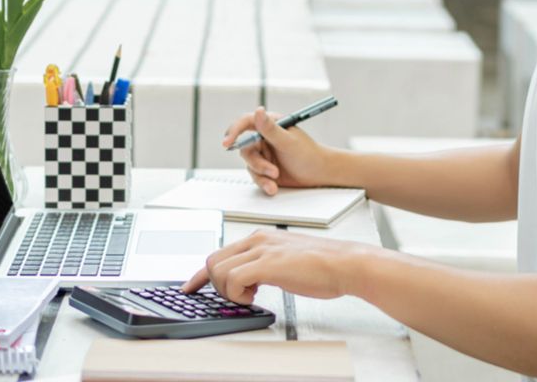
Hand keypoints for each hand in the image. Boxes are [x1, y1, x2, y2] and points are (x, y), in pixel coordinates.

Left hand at [182, 228, 372, 303]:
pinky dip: (237, 294)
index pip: (220, 253)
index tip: (191, 286)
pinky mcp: (268, 264)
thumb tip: (249, 281)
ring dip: (227, 290)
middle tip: (235, 298)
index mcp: (261, 237)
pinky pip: (234, 279)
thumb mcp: (286, 260)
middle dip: (215, 285)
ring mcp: (262, 249)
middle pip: (213, 260)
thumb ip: (266, 265)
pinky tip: (255, 297)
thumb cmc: (323, 267)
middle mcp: (257, 239)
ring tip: (250, 296)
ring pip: (218, 269)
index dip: (202, 274)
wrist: (345, 265)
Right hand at [223, 107, 338, 194]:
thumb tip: (258, 111)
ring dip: (262, 174)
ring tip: (276, 178)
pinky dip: (264, 182)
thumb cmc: (309, 154)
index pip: (246, 122)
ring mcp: (264, 154)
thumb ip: (270, 129)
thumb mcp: (289, 141)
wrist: (319, 174)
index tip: (228, 141)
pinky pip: (256, 176)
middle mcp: (264, 138)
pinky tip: (274, 186)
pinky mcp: (265, 169)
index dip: (234, 130)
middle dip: (257, 162)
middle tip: (269, 171)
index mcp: (270, 124)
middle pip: (245, 148)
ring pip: (250, 165)